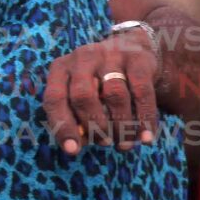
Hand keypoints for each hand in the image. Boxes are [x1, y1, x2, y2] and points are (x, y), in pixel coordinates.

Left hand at [44, 28, 158, 154]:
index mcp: (61, 68)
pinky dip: (144, 119)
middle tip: (104, 143)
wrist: (132, 48)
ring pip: (114, 94)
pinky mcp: (137, 59)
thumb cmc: (98, 82)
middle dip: (94, 126)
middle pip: (83, 96)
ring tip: (123, 144)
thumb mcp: (79, 92)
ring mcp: (110, 55)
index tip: (73, 151)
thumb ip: (74, 117)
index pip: (54, 98)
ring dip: (120, 125)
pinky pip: (142, 92)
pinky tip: (145, 138)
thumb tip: (75, 146)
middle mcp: (82, 58)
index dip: (63, 126)